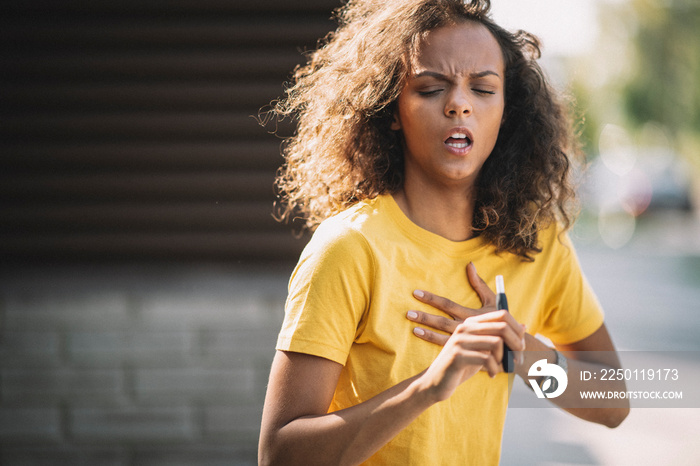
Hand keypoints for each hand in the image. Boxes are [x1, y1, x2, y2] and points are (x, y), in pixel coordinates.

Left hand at [407, 262, 523, 345]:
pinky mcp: (467, 351)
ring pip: (443, 336)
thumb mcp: (493, 302)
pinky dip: (436, 344)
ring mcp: (466, 340)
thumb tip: (469, 265)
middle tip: (408, 312)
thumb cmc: (503, 322)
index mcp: (472, 314)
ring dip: (427, 332)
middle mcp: (467, 327)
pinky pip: (449, 348)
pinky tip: (424, 341)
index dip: (431, 298)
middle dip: (424, 316)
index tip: (416, 293)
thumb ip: (479, 284)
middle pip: (442, 321)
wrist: (517, 347)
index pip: (447, 304)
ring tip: (412, 328)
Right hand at [417, 309, 526, 401]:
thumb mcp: (482, 350)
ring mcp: (460, 340)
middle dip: (516, 344)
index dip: (516, 329)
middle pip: (503, 326)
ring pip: (497, 342)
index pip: (502, 314)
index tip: (520, 346)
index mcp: (472, 322)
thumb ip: (499, 338)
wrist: (435, 382)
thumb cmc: (461, 366)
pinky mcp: (457, 355)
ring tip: (500, 368)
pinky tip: (491, 375)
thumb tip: (524, 326)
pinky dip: (494, 369)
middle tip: (517, 359)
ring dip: (505, 359)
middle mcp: (465, 327)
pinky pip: (487, 359)